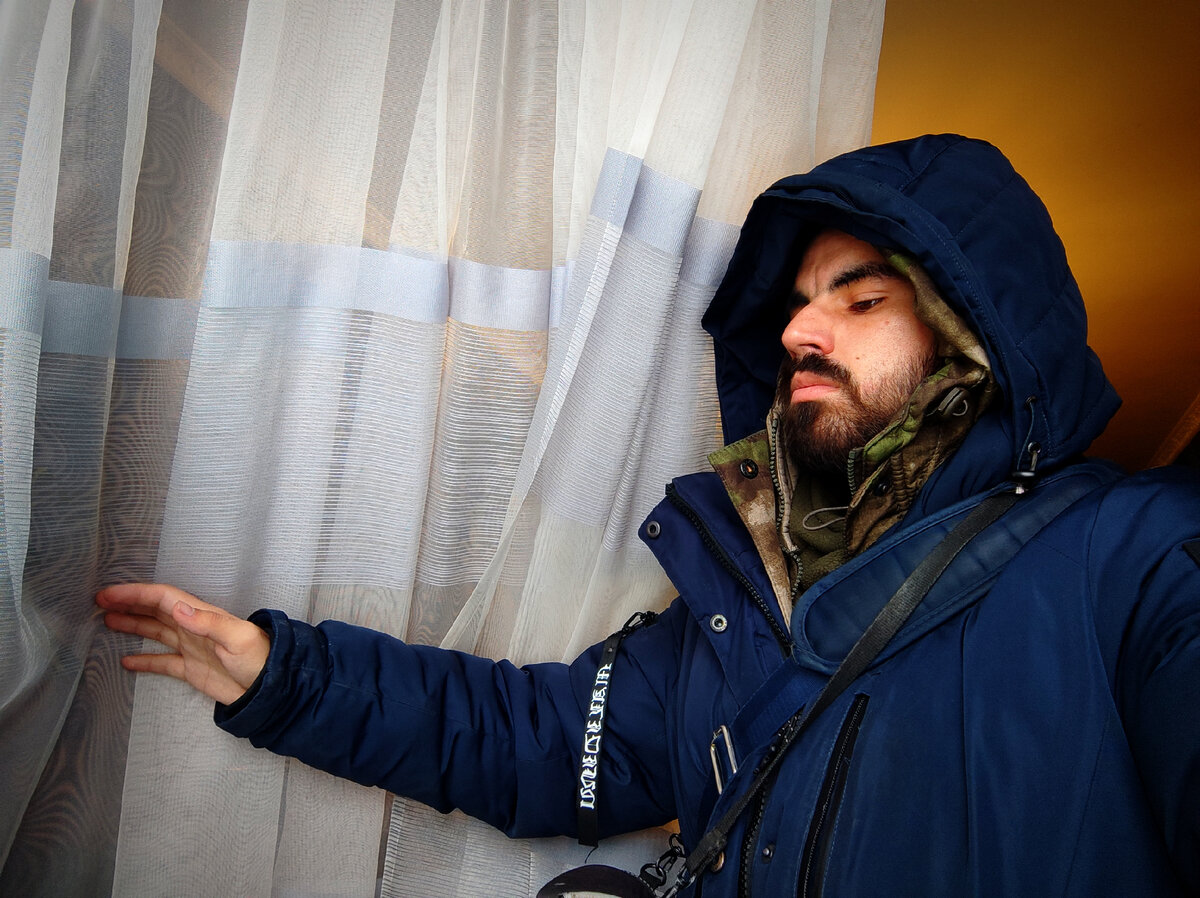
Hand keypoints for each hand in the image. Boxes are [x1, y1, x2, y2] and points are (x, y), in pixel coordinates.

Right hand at [97, 583, 269, 705]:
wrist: (271, 689)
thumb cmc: (261, 658)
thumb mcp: (237, 637)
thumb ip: (208, 622)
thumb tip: (177, 607)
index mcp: (202, 616)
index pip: (163, 598)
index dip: (136, 594)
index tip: (109, 594)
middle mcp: (193, 628)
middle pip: (155, 611)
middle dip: (128, 605)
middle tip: (99, 603)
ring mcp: (191, 648)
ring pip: (155, 632)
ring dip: (132, 626)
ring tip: (107, 622)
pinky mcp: (191, 670)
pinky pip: (162, 662)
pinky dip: (144, 661)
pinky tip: (126, 662)